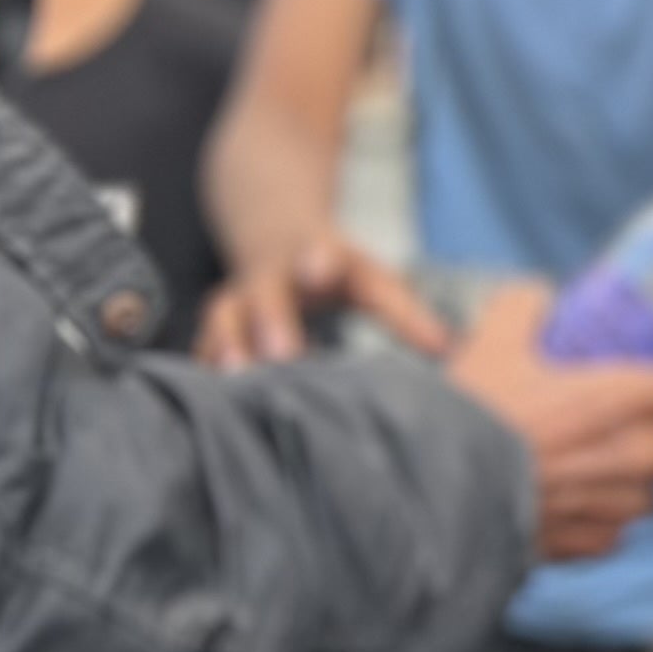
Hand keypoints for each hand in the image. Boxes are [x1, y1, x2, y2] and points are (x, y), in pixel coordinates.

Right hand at [199, 233, 448, 367]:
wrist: (271, 238)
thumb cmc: (335, 271)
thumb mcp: (372, 279)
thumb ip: (406, 313)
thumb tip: (452, 350)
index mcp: (313, 259)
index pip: (316, 257)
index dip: (316, 261)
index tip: (316, 268)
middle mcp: (266, 279)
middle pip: (262, 296)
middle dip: (269, 321)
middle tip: (280, 354)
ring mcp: (233, 305)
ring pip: (221, 324)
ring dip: (225, 351)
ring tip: (234, 386)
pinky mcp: (213, 332)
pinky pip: (200, 352)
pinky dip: (200, 378)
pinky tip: (205, 413)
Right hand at [443, 279, 652, 562]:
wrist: (434, 490)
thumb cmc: (471, 412)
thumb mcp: (494, 338)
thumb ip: (526, 307)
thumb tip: (536, 298)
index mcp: (628, 398)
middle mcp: (638, 456)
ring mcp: (618, 506)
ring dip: (637, 487)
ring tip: (595, 471)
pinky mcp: (589, 544)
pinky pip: (613, 534)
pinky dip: (599, 523)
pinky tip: (565, 505)